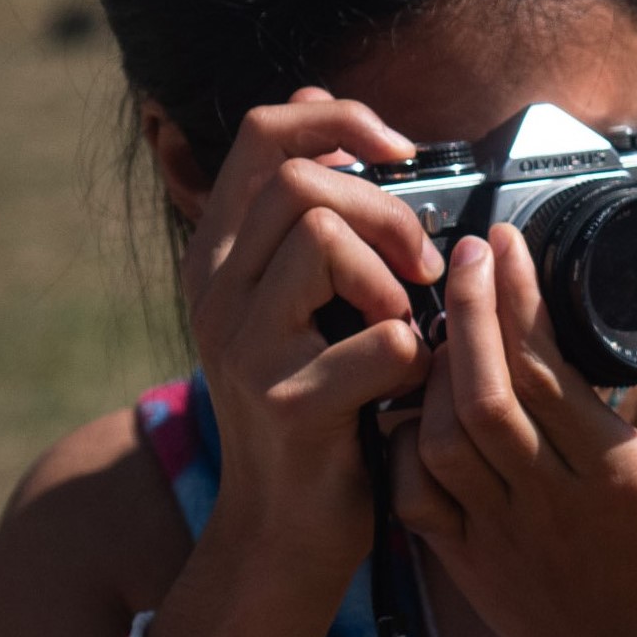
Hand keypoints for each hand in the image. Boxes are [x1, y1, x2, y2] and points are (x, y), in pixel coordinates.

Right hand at [182, 89, 441, 599]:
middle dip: (385, 209)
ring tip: (404, 325)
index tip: (400, 150)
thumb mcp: (297, 300)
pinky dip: (417, 358)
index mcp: (222, 256)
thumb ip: (306, 217)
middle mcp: (216, 292)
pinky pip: (381, 338)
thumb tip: (318, 110)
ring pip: (322, 238)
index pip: (264, 134)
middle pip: (302, 183)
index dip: (339, 118)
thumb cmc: (317, 406)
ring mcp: (243, 346)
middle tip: (421, 266)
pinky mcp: (288, 402)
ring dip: (392, 277)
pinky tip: (408, 389)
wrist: (287, 527)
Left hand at [390, 227, 636, 636]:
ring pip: (440, 434)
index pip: (549, 374)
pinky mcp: (456, 551)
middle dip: (468, 310)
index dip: (519, 301)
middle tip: (468, 251)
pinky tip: (419, 390)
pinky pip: (411, 485)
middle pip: (484, 393)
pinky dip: (404, 432)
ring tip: (448, 314)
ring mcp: (494, 529)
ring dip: (434, 366)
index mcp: (614, 477)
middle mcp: (547, 500)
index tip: (510, 243)